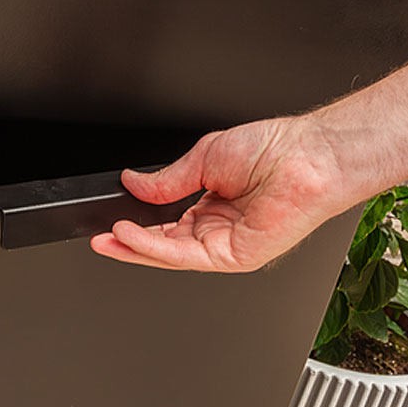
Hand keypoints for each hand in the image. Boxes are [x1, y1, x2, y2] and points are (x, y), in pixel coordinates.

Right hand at [90, 116, 345, 271]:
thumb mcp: (204, 157)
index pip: (166, 221)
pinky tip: (134, 236)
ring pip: (171, 254)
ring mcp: (226, 243)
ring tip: (110, 237)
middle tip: (100, 236)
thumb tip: (132, 183)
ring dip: (137, 246)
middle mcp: (218, 226)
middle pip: (164, 243)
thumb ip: (165, 180)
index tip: (111, 218)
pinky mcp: (234, 257)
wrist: (306, 155)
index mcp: (212, 202)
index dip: (137, 223)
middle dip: (129, 241)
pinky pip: (186, 256)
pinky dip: (155, 248)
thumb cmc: (275, 149)